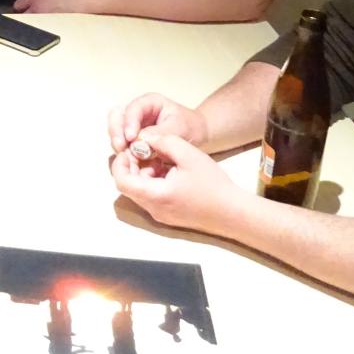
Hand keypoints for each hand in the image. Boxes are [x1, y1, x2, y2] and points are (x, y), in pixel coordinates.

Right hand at [108, 94, 207, 174]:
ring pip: (117, 134)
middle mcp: (138, 114)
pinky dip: (125, 155)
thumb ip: (160, 133)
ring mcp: (134, 128)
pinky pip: (124, 147)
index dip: (128, 123)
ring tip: (128, 158)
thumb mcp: (179, 128)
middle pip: (117, 119)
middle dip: (117, 133)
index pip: (132, 109)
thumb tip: (138, 143)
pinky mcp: (134, 142)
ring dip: (120, 146)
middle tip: (121, 147)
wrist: (198, 137)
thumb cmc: (191, 127)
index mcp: (149, 103)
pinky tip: (132, 163)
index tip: (130, 137)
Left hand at [110, 132, 241, 235]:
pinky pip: (151, 197)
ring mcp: (160, 214)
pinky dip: (152, 182)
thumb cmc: (213, 184)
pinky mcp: (168, 216)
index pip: (122, 181)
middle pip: (128, 187)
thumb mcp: (189, 154)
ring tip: (158, 159)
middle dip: (131, 166)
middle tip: (143, 151)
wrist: (233, 212)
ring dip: (142, 174)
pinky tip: (168, 171)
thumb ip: (164, 141)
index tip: (130, 149)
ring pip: (139, 192)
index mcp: (156, 195)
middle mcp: (154, 208)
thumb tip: (145, 137)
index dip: (120, 163)